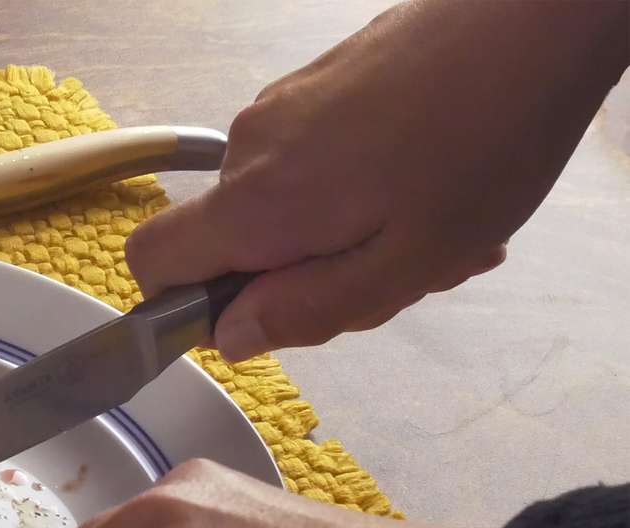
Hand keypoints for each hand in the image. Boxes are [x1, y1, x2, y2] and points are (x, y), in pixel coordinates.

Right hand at [125, 0, 629, 361]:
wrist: (535, 20)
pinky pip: (310, 160)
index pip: (151, 261)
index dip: (184, 303)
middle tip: (395, 272)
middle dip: (299, 274)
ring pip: (280, 203)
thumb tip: (230, 336)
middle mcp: (248, 150)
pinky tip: (427, 180)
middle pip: (231, 241)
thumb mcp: (404, 265)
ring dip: (340, 232)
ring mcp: (280, 107)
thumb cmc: (483, 146)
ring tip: (427, 225)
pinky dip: (355, 186)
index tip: (261, 311)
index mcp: (256, 204)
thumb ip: (305, 310)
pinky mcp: (315, 82)